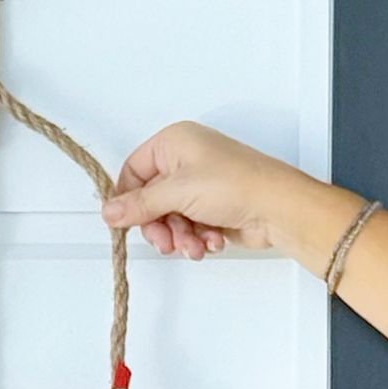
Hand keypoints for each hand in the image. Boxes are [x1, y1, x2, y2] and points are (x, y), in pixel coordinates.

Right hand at [100, 120, 314, 259]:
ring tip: (194, 245)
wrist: (278, 209)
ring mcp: (199, 186)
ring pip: (169, 219)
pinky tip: (209, 242)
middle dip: (159, 226)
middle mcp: (185, 162)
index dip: (128, 199)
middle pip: (150, 201)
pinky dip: (196, 239)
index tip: (126, 223)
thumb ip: (139, 205)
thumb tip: (110, 212)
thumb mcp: (178, 192)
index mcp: (173, 143)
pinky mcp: (211, 209)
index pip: (133, 171)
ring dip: (179, 238)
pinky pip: (188, 229)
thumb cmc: (237, 185)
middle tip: (166, 241)